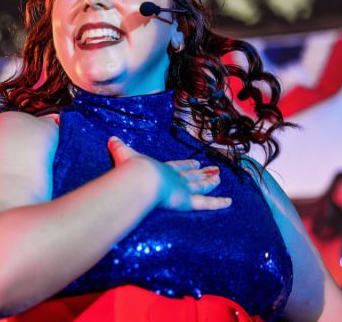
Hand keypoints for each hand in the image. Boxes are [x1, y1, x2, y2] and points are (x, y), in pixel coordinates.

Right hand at [107, 136, 230, 210]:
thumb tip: (111, 139)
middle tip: (214, 169)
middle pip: (193, 176)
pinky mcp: (187, 200)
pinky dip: (218, 203)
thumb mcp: (123, 155)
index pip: (178, 166)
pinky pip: (206, 203)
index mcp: (163, 168)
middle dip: (203, 173)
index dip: (187, 165)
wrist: (139, 178)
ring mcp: (183, 189)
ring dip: (211, 182)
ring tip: (219, 178)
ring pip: (201, 186)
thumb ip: (119, 147)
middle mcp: (176, 177)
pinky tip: (230, 201)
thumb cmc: (131, 169)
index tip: (196, 163)